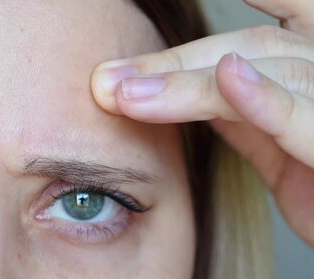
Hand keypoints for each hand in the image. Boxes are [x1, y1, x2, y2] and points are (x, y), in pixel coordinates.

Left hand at [90, 1, 313, 244]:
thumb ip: (240, 110)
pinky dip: (265, 99)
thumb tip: (191, 83)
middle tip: (106, 80)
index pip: (270, 24)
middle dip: (172, 63)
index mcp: (313, 65)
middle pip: (247, 47)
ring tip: (124, 93)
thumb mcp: (275, 141)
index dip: (244, 0)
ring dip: (188, 83)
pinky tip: (228, 78)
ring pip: (266, 72)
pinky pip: (307, 119)